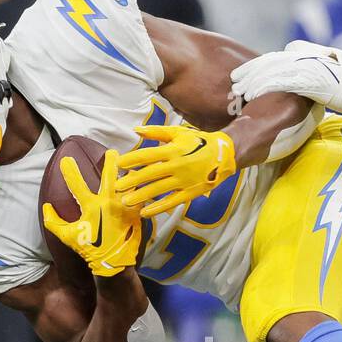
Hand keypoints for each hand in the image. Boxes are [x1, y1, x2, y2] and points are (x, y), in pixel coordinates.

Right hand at [42, 149, 142, 276]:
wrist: (114, 263)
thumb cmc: (90, 250)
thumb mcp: (67, 237)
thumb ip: (53, 221)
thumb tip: (46, 206)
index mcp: (91, 207)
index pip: (77, 184)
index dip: (70, 170)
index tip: (66, 158)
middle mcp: (109, 204)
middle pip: (110, 176)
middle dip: (110, 161)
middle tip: (111, 152)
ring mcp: (124, 207)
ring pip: (128, 183)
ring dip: (127, 174)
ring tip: (129, 166)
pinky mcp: (136, 214)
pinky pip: (138, 197)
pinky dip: (137, 190)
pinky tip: (138, 185)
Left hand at [115, 125, 236, 216]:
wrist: (224, 154)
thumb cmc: (199, 141)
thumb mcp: (178, 132)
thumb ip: (157, 132)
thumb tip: (136, 130)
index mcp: (173, 150)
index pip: (147, 155)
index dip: (132, 160)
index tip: (119, 164)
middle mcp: (177, 166)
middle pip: (150, 174)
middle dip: (132, 181)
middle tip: (117, 187)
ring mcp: (183, 181)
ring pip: (158, 190)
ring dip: (141, 196)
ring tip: (126, 201)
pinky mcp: (190, 192)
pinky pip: (171, 202)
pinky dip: (158, 208)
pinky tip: (145, 212)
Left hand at [230, 39, 341, 106]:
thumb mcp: (332, 80)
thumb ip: (314, 77)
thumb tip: (302, 87)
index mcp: (310, 54)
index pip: (278, 58)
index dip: (259, 66)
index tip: (246, 75)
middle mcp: (307, 56)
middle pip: (270, 61)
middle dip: (251, 71)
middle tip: (235, 80)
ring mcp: (308, 65)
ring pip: (272, 69)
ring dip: (253, 79)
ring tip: (239, 90)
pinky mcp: (309, 78)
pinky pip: (281, 80)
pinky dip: (264, 86)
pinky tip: (253, 94)